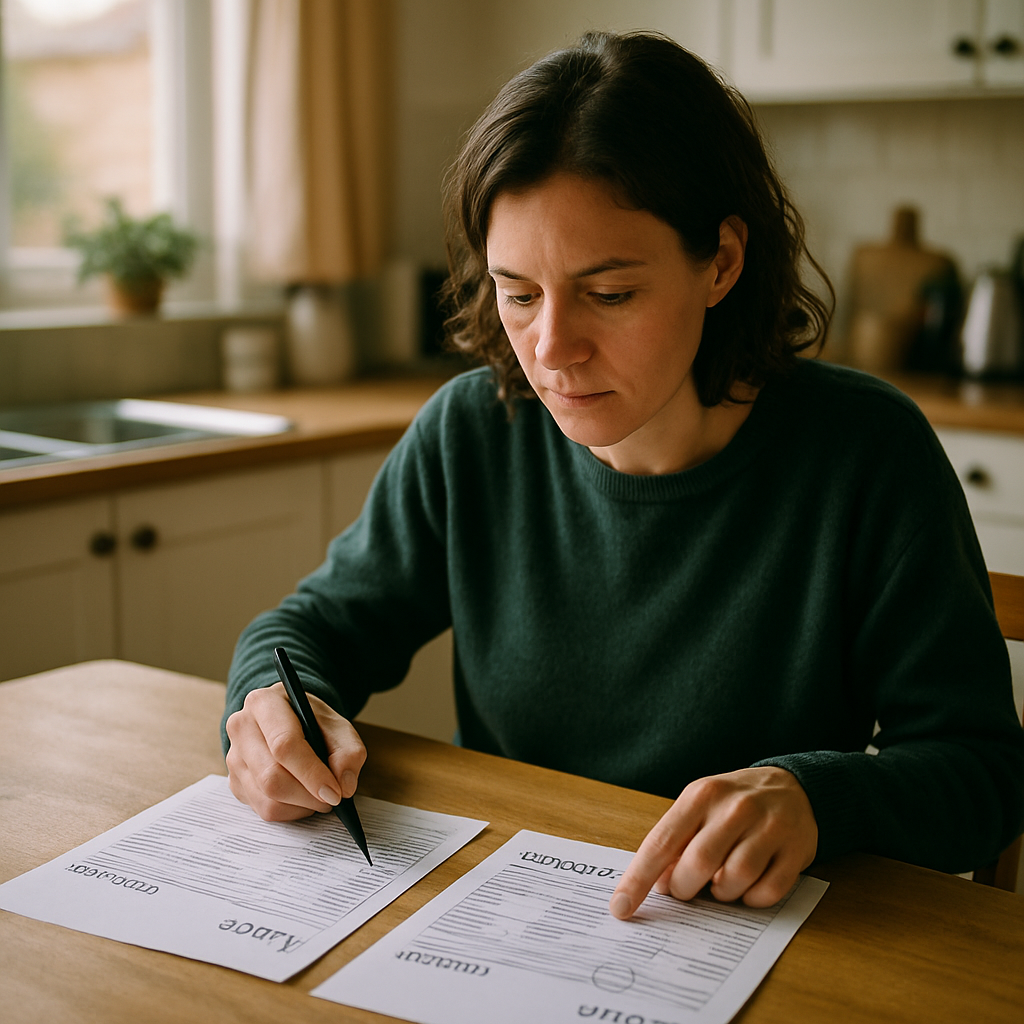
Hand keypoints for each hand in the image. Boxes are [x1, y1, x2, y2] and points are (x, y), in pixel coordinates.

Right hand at [225, 682, 366, 821]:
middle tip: (332, 797)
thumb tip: (344, 786)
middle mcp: (241, 728)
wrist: (291, 720)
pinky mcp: (235, 782)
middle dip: (308, 795)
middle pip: (272, 777)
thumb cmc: (314, 722)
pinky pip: (263, 809)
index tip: (335, 792)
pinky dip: (290, 811)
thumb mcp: (339, 728)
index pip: (284, 745)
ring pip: (267, 798)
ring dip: (301, 806)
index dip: (311, 773)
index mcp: (264, 703)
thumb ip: (348, 753)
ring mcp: (234, 757)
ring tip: (320, 796)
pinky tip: (303, 798)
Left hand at [609, 767, 816, 917]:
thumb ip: (675, 841)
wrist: (793, 787)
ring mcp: (769, 827)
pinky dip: (752, 898)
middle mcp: (734, 807)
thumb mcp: (699, 807)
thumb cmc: (733, 803)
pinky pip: (767, 892)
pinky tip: (749, 884)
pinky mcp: (796, 850)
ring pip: (734, 880)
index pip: (661, 842)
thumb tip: (657, 884)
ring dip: (722, 894)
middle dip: (685, 888)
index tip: (621, 907)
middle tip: (687, 888)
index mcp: (701, 794)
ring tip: (721, 882)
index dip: (638, 879)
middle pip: (698, 864)